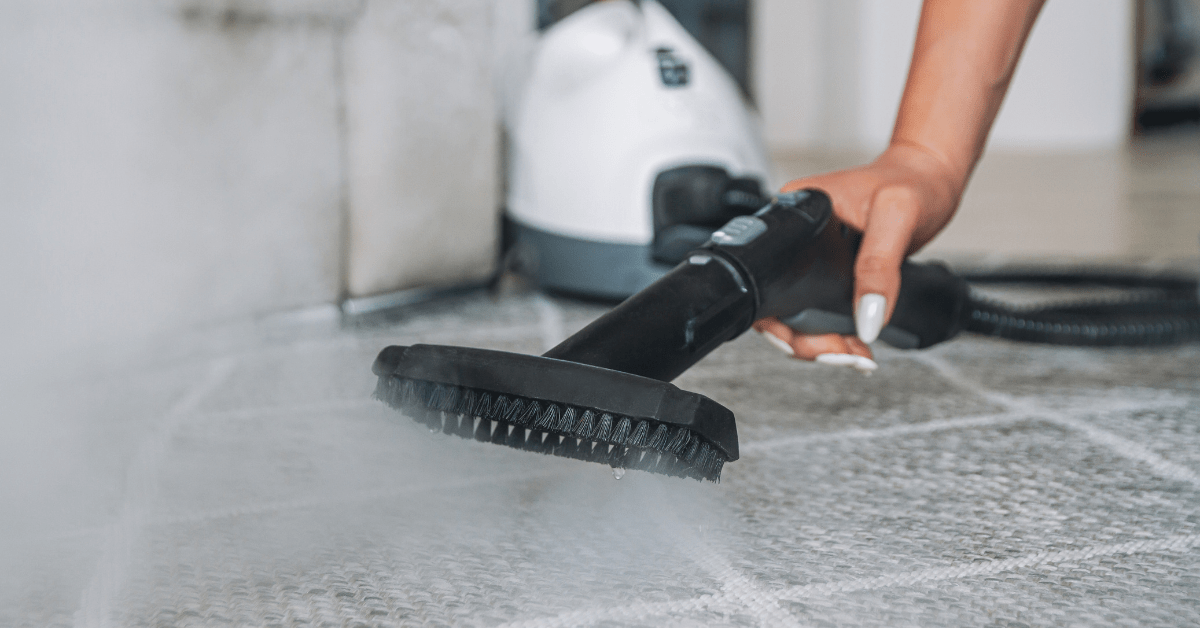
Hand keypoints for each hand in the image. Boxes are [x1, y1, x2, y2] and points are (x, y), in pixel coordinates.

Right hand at [752, 142, 963, 369]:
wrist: (932, 175)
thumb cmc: (914, 181)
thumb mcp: (897, 218)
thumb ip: (878, 268)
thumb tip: (866, 319)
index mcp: (793, 211)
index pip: (769, 277)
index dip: (784, 321)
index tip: (817, 342)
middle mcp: (796, 235)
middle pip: (778, 305)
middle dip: (807, 341)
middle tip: (846, 355)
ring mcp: (811, 254)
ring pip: (798, 313)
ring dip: (823, 342)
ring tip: (857, 355)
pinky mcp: (829, 266)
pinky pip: (819, 307)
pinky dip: (835, 331)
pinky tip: (858, 342)